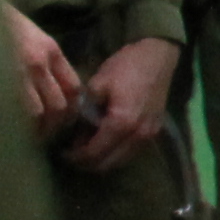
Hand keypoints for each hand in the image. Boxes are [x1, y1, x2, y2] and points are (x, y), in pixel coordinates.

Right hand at [3, 8, 80, 137]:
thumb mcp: (29, 34)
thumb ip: (43, 60)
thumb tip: (51, 92)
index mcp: (49, 49)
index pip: (73, 87)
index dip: (71, 109)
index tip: (63, 121)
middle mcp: (38, 62)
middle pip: (59, 105)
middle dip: (55, 126)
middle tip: (45, 136)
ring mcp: (15, 72)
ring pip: (39, 113)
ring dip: (37, 131)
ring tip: (28, 139)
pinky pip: (12, 113)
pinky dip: (15, 127)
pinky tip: (10, 132)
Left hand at [58, 37, 179, 171]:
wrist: (157, 56)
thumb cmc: (126, 67)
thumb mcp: (98, 84)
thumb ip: (85, 112)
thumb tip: (77, 132)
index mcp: (122, 123)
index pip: (94, 153)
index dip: (75, 156)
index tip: (61, 152)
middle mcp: (138, 135)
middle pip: (108, 163)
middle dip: (87, 163)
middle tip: (72, 155)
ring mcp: (149, 135)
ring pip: (121, 161)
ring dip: (103, 160)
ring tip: (87, 149)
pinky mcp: (154, 131)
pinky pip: (131, 152)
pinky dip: (116, 153)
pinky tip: (106, 142)